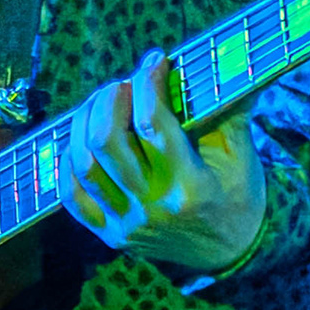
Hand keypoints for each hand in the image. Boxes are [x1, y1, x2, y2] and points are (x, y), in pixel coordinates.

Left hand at [62, 50, 265, 278]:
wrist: (231, 253)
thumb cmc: (238, 195)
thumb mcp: (242, 154)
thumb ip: (229, 107)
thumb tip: (229, 56)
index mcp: (191, 187)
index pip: (153, 125)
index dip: (148, 83)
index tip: (155, 59)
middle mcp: (153, 208)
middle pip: (106, 141)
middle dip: (109, 99)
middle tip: (124, 84)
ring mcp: (127, 224)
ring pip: (82, 164)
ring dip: (83, 122)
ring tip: (101, 103)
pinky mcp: (110, 234)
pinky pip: (71, 197)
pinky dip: (68, 162)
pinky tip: (81, 138)